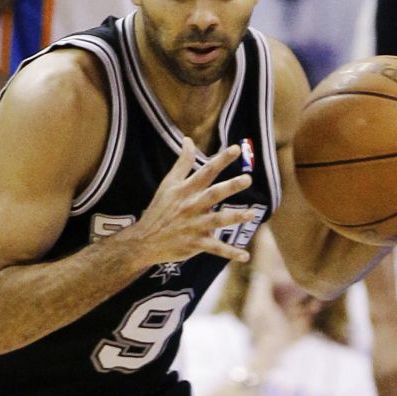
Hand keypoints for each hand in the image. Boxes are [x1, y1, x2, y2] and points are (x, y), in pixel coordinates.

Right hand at [133, 137, 253, 264]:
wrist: (145, 240)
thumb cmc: (160, 208)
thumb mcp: (168, 183)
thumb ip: (182, 162)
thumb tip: (188, 139)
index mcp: (186, 190)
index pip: (206, 171)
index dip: (221, 159)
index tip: (237, 148)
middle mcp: (192, 206)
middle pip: (214, 194)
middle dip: (231, 187)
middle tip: (247, 179)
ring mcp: (194, 226)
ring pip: (218, 221)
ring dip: (235, 217)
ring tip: (251, 214)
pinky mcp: (196, 244)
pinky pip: (216, 249)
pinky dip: (230, 253)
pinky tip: (245, 256)